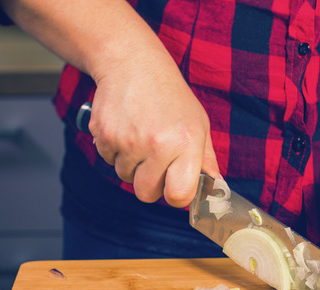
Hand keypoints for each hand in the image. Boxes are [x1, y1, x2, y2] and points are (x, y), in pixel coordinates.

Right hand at [89, 58, 219, 206]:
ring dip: (131, 164)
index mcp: (186, 142)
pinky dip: (114, 150)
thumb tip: (215, 186)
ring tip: (139, 136)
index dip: (176, 196)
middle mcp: (157, 144)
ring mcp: (128, 140)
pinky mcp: (104, 135)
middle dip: (149, 183)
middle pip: (146, 194)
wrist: (132, 64)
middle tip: (154, 161)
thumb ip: (206, 159)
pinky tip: (125, 128)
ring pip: (124, 176)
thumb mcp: (197, 123)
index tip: (174, 186)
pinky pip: (107, 160)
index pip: (179, 195)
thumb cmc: (169, 95)